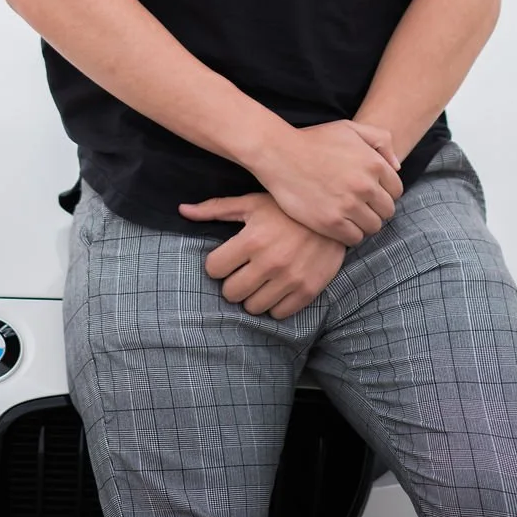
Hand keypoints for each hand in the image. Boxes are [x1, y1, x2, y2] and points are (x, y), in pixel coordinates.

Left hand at [179, 191, 346, 318]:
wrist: (333, 215)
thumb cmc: (286, 208)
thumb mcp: (251, 202)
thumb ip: (215, 209)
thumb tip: (182, 210)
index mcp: (252, 239)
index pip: (213, 269)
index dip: (217, 264)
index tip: (226, 258)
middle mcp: (269, 262)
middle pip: (231, 293)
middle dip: (233, 282)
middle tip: (243, 271)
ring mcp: (290, 279)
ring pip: (252, 308)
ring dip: (252, 295)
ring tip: (260, 279)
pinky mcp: (307, 291)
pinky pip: (278, 314)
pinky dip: (274, 304)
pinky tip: (277, 287)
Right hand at [250, 118, 402, 245]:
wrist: (279, 154)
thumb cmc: (314, 140)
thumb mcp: (349, 128)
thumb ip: (380, 140)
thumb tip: (397, 166)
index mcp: (373, 163)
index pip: (396, 191)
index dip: (383, 192)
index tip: (368, 193)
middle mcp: (365, 185)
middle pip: (387, 211)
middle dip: (375, 209)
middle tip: (358, 205)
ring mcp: (348, 205)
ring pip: (373, 227)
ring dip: (363, 223)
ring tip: (348, 214)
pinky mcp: (331, 223)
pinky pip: (355, 238)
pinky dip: (349, 234)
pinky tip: (337, 222)